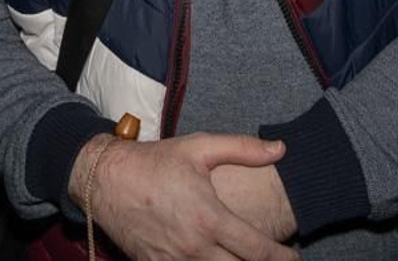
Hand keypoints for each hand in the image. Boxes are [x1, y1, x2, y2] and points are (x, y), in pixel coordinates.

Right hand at [75, 132, 297, 259]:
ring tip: (241, 260)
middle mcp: (195, 247)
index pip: (258, 251)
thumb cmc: (154, 161)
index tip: (293, 258)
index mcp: (209, 218)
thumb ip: (242, 148)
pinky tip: (211, 260)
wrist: (105, 179)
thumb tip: (280, 148)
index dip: (281, 258)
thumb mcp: (198, 147)